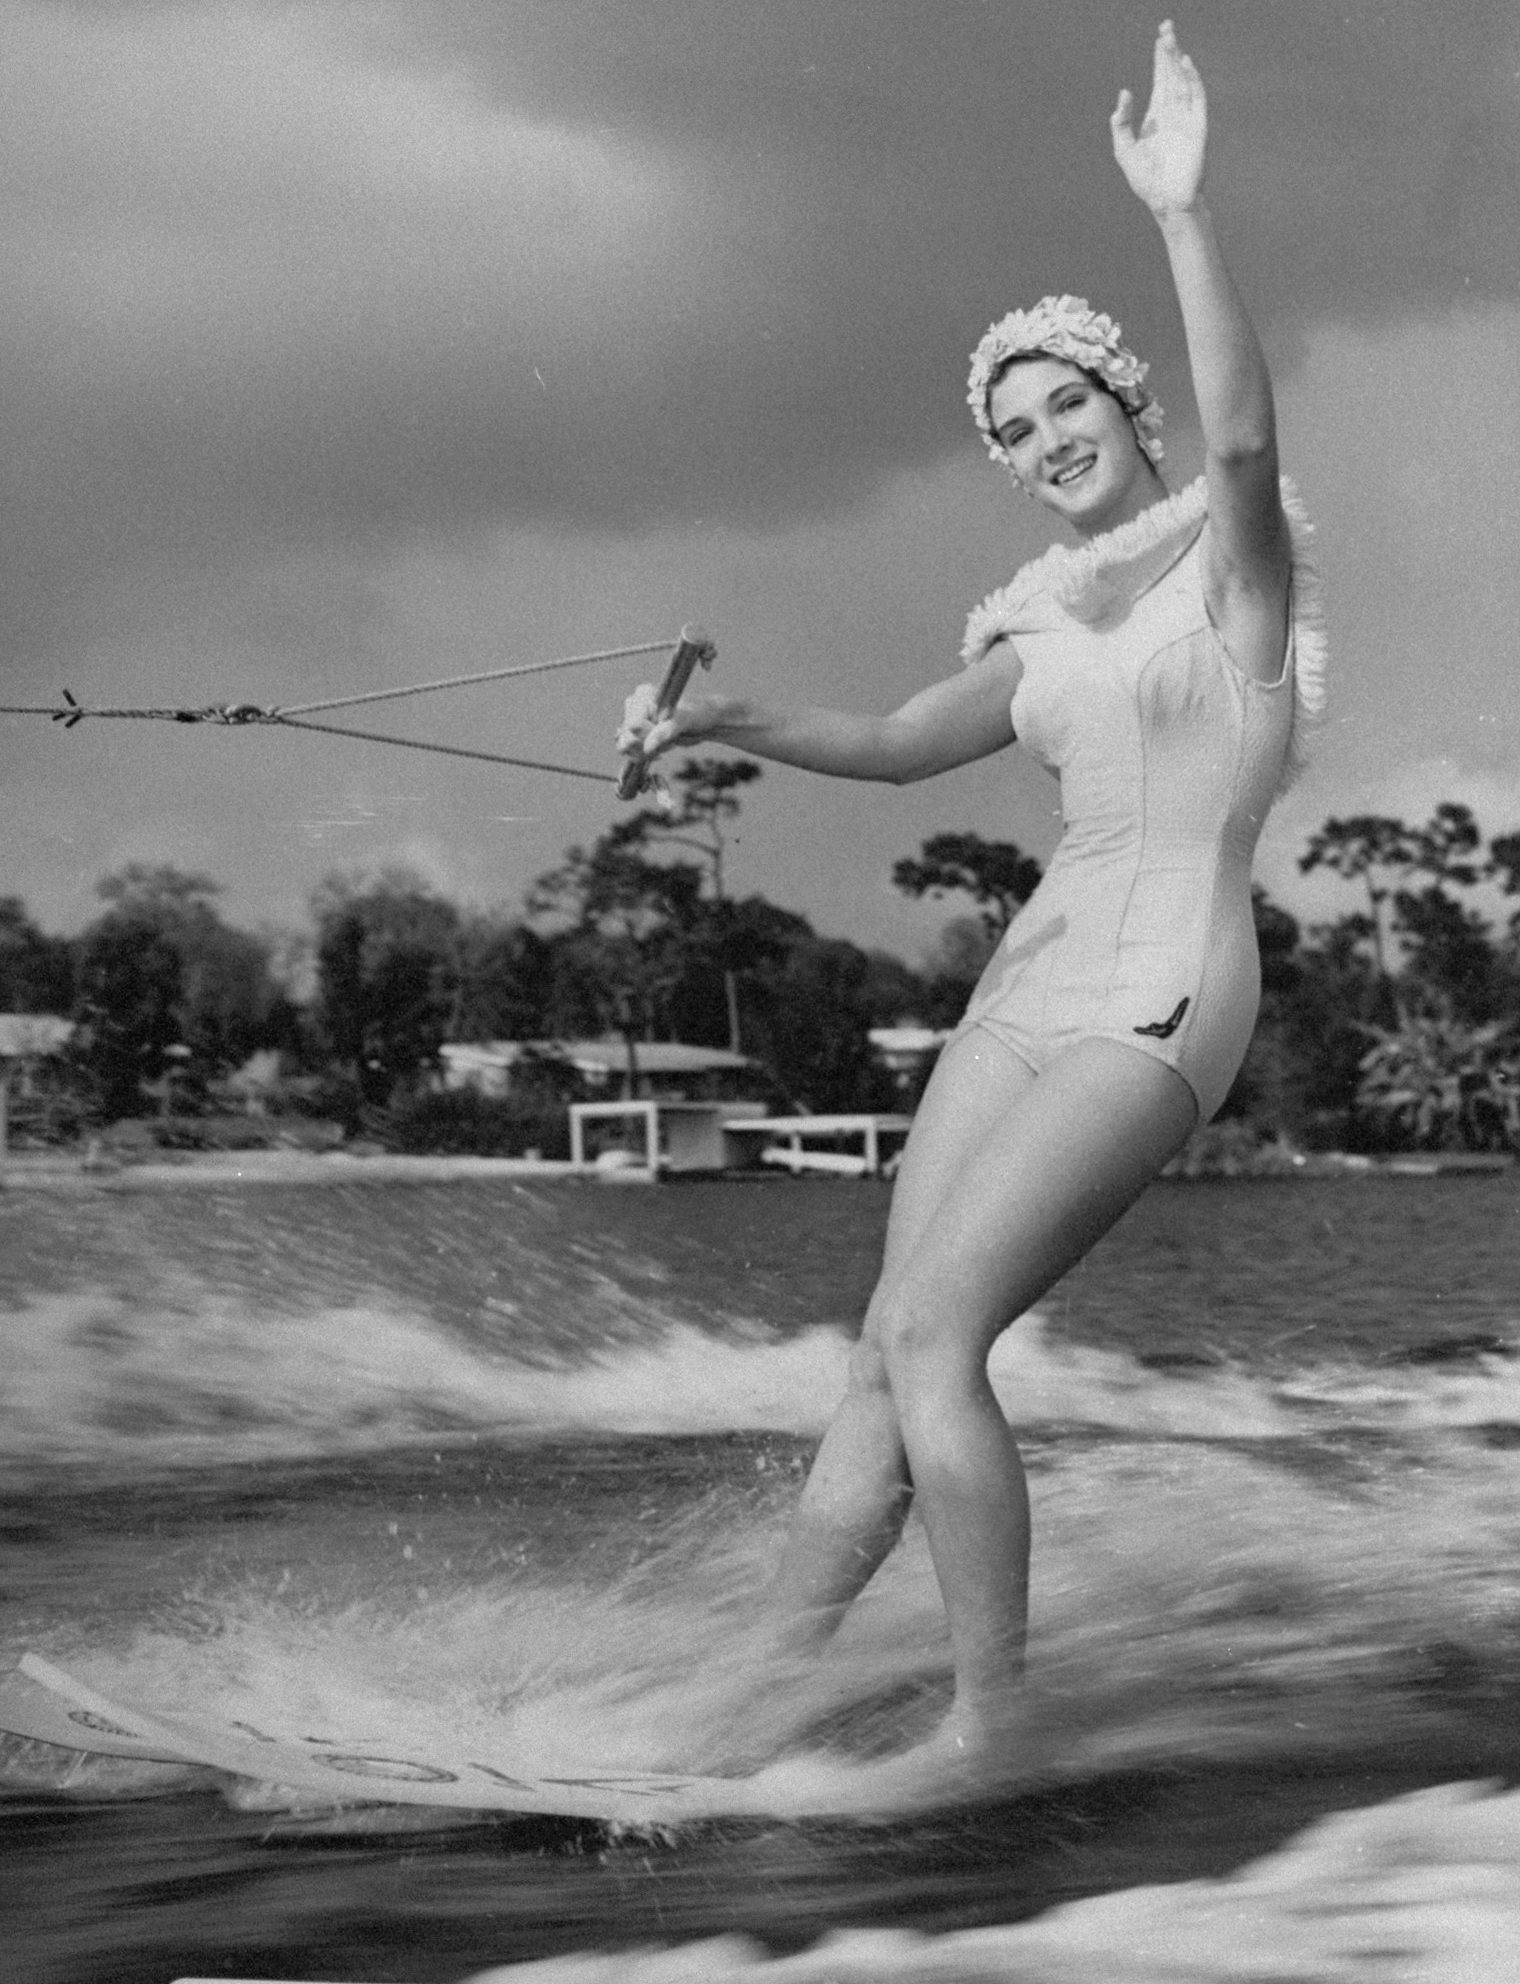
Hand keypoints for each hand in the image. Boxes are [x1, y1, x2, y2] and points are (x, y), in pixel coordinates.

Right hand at [615, 684, 716, 761]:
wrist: (703, 722)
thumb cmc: (697, 715)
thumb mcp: (685, 722)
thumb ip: (666, 732)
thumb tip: (647, 747)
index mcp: (642, 695)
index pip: (633, 725)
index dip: (649, 736)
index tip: (668, 733)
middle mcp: (634, 706)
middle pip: (626, 738)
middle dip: (648, 746)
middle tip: (669, 741)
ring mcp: (633, 720)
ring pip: (625, 747)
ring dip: (646, 753)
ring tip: (666, 745)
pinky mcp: (636, 734)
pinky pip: (629, 752)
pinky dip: (644, 756)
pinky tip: (661, 750)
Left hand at [1111, 20, 1206, 217]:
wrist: (1165, 202)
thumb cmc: (1146, 181)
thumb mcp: (1125, 150)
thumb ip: (1121, 123)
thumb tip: (1124, 93)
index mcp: (1157, 116)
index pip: (1160, 79)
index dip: (1159, 58)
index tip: (1159, 36)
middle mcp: (1173, 112)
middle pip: (1171, 74)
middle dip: (1168, 51)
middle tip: (1165, 26)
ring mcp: (1186, 117)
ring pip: (1183, 80)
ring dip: (1177, 60)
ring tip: (1170, 40)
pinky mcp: (1197, 126)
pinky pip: (1196, 98)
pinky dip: (1191, 79)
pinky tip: (1184, 64)